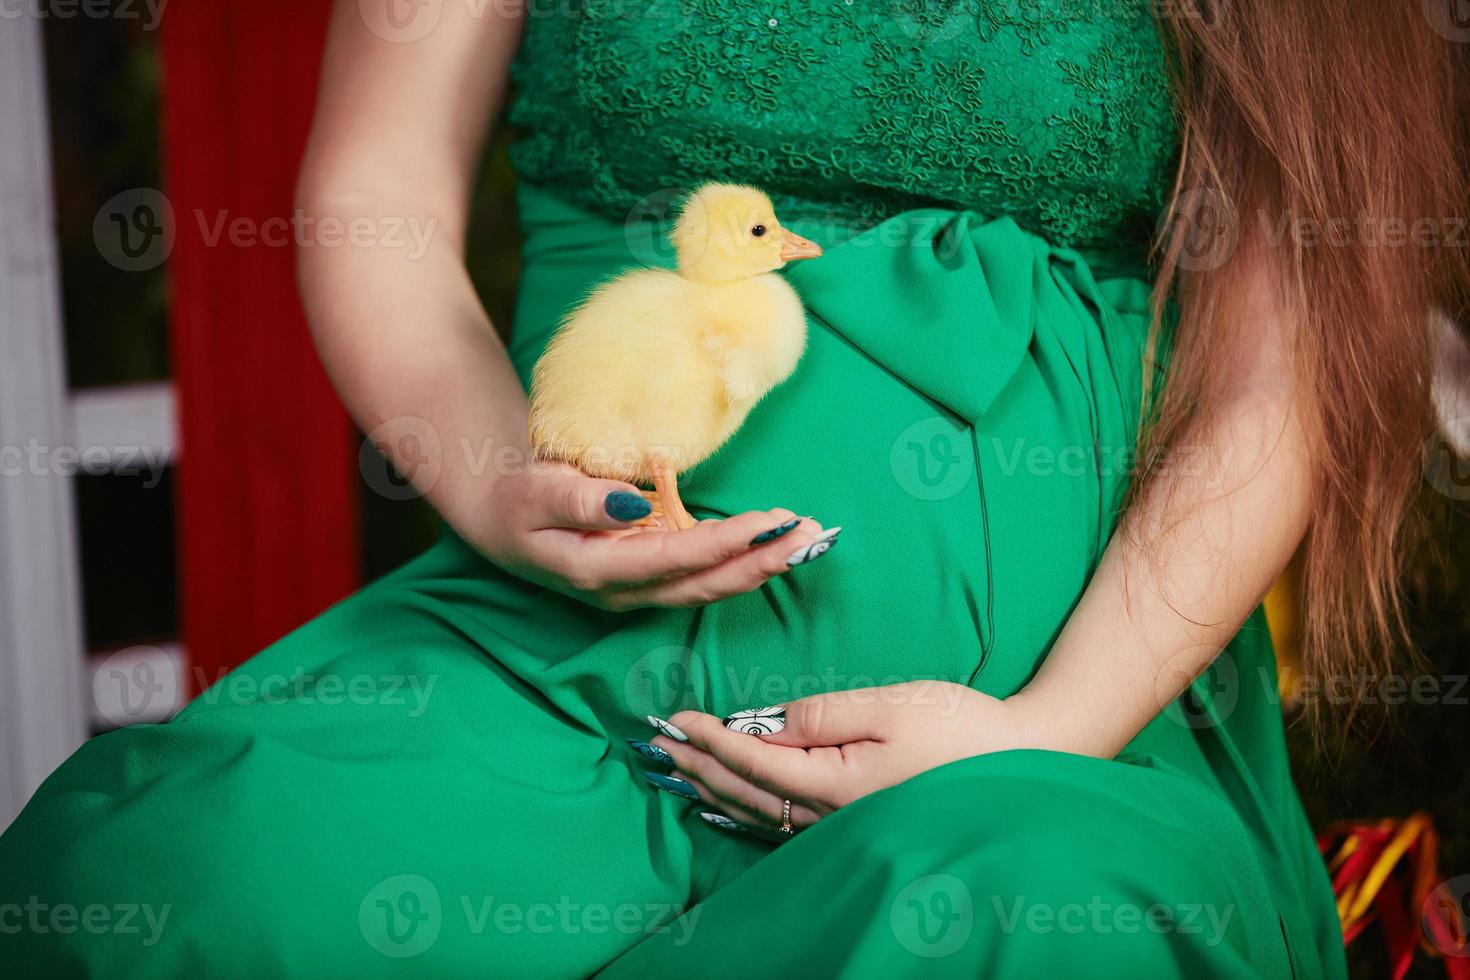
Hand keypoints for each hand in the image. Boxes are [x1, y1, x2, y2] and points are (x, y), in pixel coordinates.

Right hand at [471, 461, 833, 610]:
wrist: (503, 521)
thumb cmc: (519, 501)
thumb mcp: (537, 490)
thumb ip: (580, 499)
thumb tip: (631, 505)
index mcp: (597, 570)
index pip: (674, 559)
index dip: (724, 543)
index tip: (767, 520)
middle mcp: (626, 592)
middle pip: (706, 583)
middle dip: (762, 561)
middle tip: (811, 535)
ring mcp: (642, 591)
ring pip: (712, 585)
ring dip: (762, 564)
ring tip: (808, 537)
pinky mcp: (653, 580)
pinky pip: (706, 576)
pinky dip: (745, 561)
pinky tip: (777, 543)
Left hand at [645, 682, 1028, 837]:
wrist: (1018, 764)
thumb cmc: (960, 728)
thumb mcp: (892, 705)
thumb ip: (825, 714)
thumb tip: (773, 722)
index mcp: (835, 781)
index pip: (754, 760)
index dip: (710, 740)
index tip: (675, 719)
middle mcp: (830, 814)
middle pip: (746, 791)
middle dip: (697, 766)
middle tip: (657, 743)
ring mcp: (840, 826)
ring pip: (758, 812)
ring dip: (711, 789)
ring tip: (675, 771)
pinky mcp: (852, 825)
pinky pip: (780, 827)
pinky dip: (743, 814)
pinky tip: (724, 809)